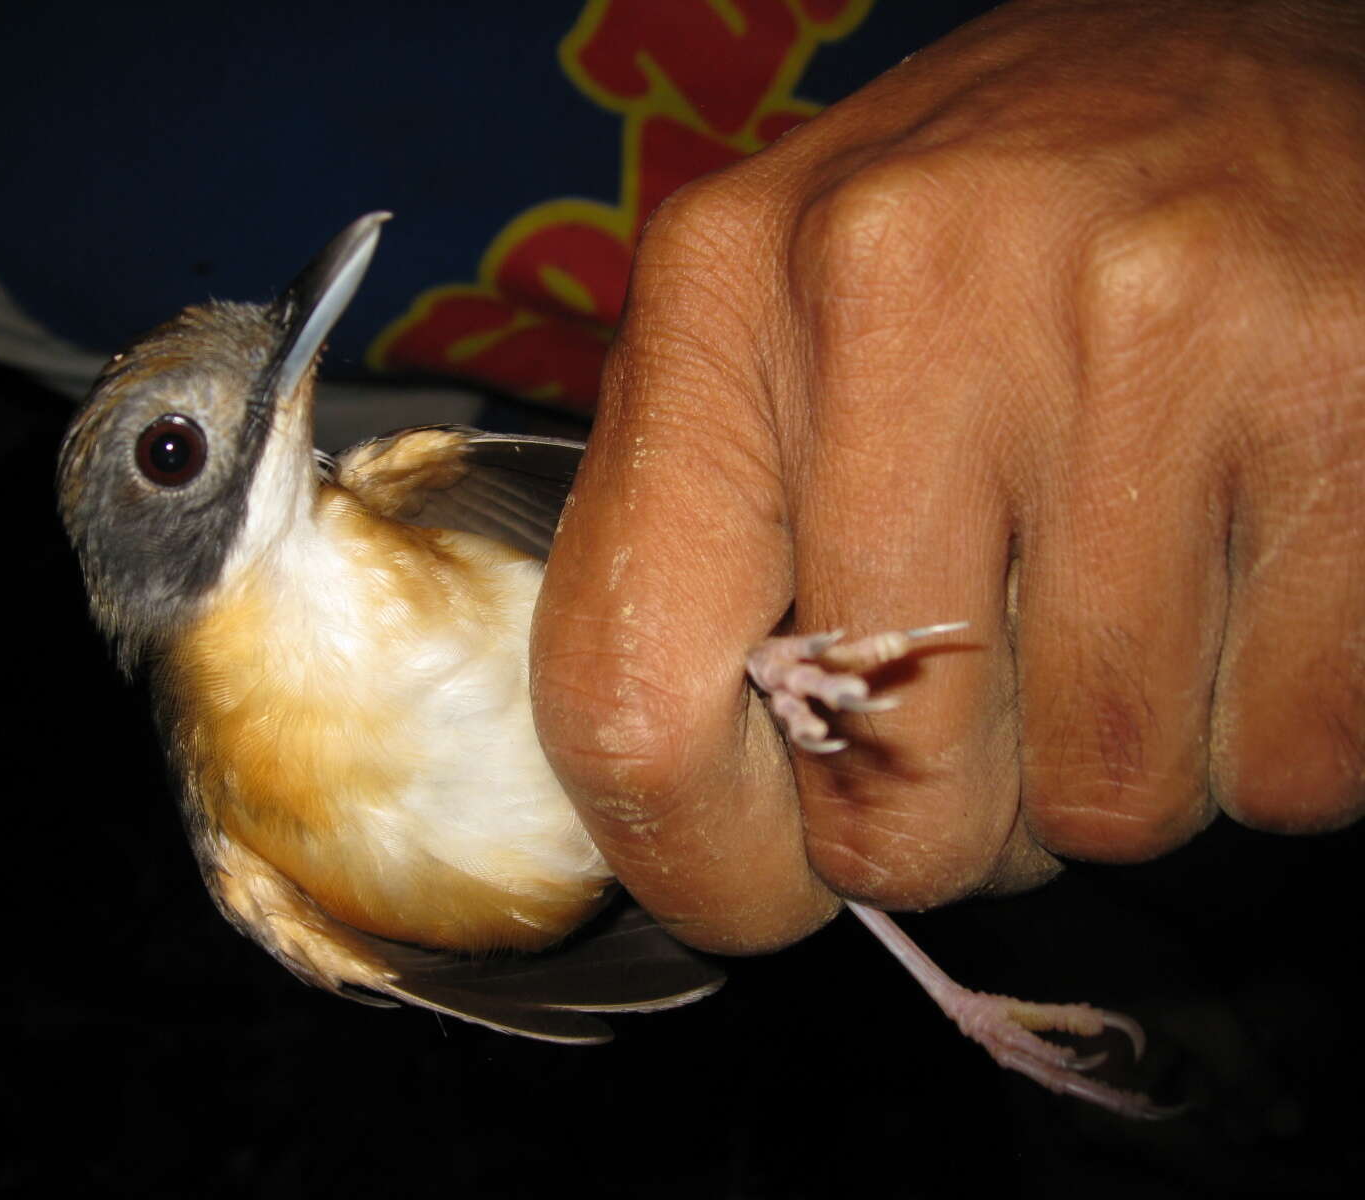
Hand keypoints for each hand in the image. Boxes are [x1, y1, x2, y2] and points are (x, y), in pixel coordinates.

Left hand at [531, 0, 1364, 952]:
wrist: (1239, 83)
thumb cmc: (984, 252)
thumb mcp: (781, 343)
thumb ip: (705, 552)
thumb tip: (703, 825)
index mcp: (726, 289)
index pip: (628, 700)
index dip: (704, 859)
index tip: (773, 872)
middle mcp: (914, 285)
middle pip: (894, 801)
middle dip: (952, 815)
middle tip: (996, 687)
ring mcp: (1150, 331)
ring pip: (1109, 799)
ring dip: (1118, 759)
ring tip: (1133, 586)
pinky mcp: (1351, 394)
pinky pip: (1291, 760)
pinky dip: (1269, 724)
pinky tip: (1246, 568)